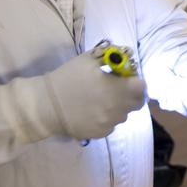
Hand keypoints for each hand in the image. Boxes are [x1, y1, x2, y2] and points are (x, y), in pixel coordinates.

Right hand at [2, 48, 146, 143]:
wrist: (44, 106)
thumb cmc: (67, 78)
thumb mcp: (88, 59)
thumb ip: (111, 56)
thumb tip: (126, 53)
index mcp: (117, 89)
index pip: (141, 87)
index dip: (136, 81)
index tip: (127, 78)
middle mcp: (117, 109)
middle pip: (136, 103)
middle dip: (131, 94)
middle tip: (118, 88)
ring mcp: (109, 124)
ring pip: (124, 114)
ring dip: (119, 106)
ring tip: (102, 99)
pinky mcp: (99, 134)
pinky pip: (111, 125)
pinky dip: (108, 117)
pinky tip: (94, 111)